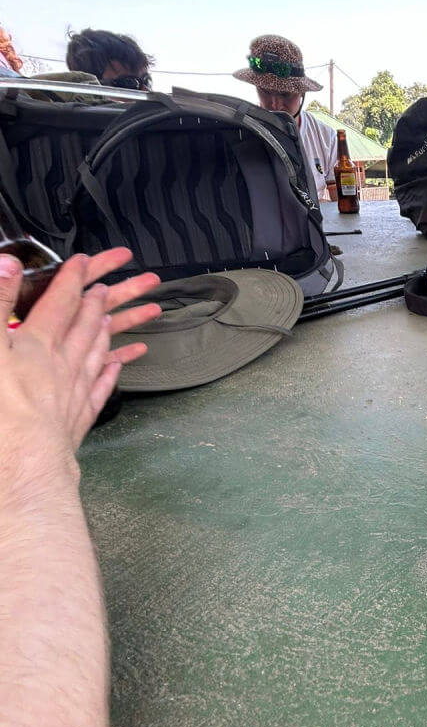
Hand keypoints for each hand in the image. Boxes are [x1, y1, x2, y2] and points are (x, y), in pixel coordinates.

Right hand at [1, 248, 161, 467]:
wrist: (22, 464)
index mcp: (39, 345)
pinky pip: (100, 390)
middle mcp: (64, 366)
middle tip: (104, 288)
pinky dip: (110, 374)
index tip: (83, 261)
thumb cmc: (0, 409)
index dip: (72, 280)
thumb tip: (8, 262)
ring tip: (112, 321)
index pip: (60, 303)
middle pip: (84, 327)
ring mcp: (74, 394)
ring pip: (96, 355)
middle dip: (94, 304)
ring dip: (104, 334)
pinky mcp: (76, 420)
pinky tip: (115, 369)